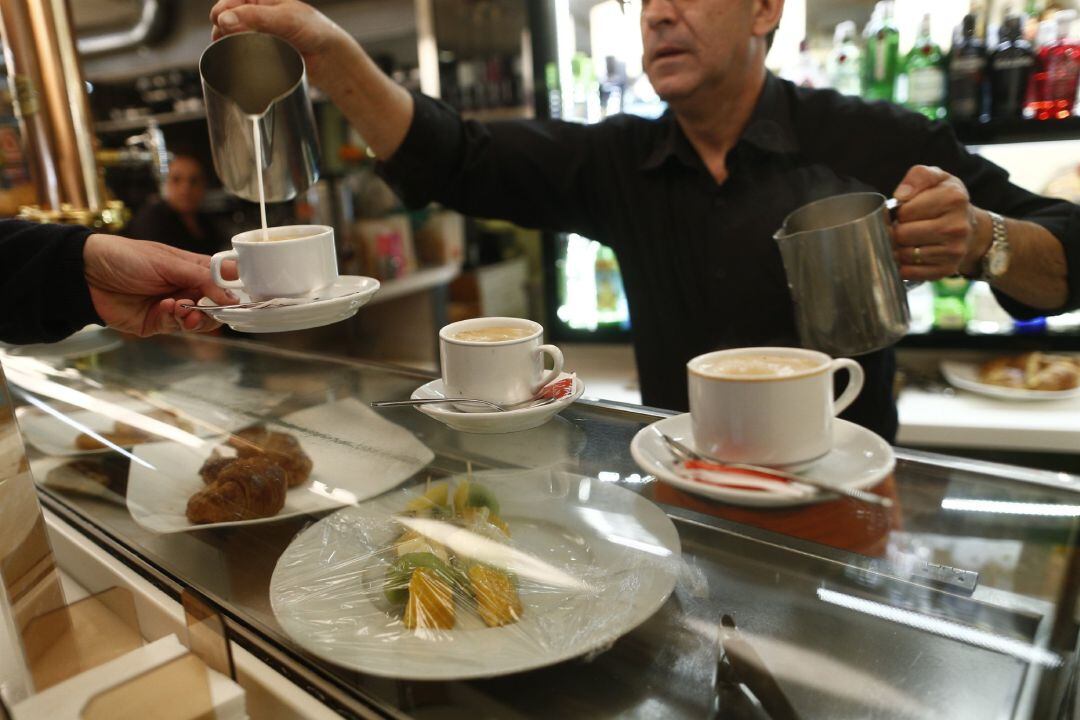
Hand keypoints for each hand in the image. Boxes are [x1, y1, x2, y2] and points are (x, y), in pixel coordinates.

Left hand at [83, 234, 235, 336]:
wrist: (85, 274)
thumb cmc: (125, 257)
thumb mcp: (168, 262)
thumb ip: (202, 278)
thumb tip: (232, 294)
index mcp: (193, 267)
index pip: (224, 279)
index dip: (235, 289)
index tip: (242, 298)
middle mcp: (187, 287)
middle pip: (217, 304)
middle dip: (216, 307)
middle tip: (212, 307)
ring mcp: (174, 306)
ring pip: (201, 320)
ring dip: (197, 316)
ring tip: (185, 309)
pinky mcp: (158, 323)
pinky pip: (179, 327)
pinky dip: (177, 320)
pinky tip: (166, 309)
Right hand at [209, 0, 353, 91]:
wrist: (330, 58)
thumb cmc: (314, 31)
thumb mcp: (285, 19)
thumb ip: (255, 18)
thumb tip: (224, 20)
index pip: (231, 1)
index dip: (222, 12)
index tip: (220, 24)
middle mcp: (258, 12)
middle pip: (227, 17)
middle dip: (221, 28)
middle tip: (220, 40)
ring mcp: (259, 32)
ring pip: (232, 34)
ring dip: (227, 42)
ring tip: (226, 50)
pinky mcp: (262, 50)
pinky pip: (243, 50)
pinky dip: (237, 53)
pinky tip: (235, 59)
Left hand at [891, 165, 990, 280]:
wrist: (969, 225)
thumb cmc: (945, 199)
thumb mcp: (936, 177)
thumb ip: (918, 176)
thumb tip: (901, 195)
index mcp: (953, 198)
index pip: (904, 211)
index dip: (898, 212)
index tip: (904, 211)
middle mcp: (957, 226)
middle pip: (902, 234)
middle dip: (896, 230)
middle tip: (903, 227)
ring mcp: (954, 251)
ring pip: (904, 254)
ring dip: (898, 248)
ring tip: (906, 240)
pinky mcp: (947, 269)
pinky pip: (910, 272)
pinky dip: (903, 265)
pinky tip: (909, 255)